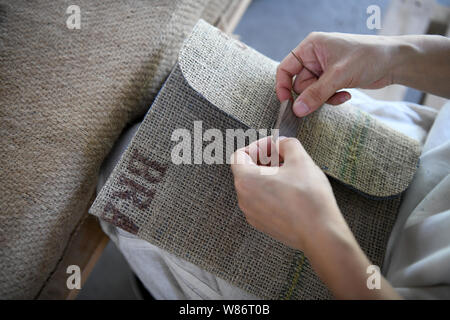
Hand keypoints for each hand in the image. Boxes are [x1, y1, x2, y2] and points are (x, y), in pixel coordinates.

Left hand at [230, 136, 349, 252]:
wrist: (320, 233)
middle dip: (265, 159)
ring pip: (254, 186)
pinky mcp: (262, 224)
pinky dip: (271, 191)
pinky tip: (291, 191)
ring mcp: (251, 214)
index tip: (275, 146)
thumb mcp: (300, 159)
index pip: (240, 155)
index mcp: (246, 180)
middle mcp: (243, 198)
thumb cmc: (308, 197)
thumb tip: (281, 143)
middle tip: (285, 156)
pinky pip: (261, 201)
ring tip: (291, 173)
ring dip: (269, 175)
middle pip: (246, 170)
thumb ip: (286, 144)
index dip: (258, 146)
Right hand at [276, 32, 397, 116]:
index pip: (286, 68)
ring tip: (340, 94)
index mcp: (311, 47)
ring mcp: (324, 69)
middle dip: (310, 95)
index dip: (283, 85)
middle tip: (322, 100)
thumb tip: (297, 110)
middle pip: (298, 84)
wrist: (395, 61)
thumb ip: (316, 94)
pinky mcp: (333, 79)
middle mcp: (315, 57)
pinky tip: (346, 95)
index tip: (286, 103)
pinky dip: (332, 98)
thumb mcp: (339, 76)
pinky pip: (323, 95)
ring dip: (323, 98)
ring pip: (311, 92)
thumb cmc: (369, 57)